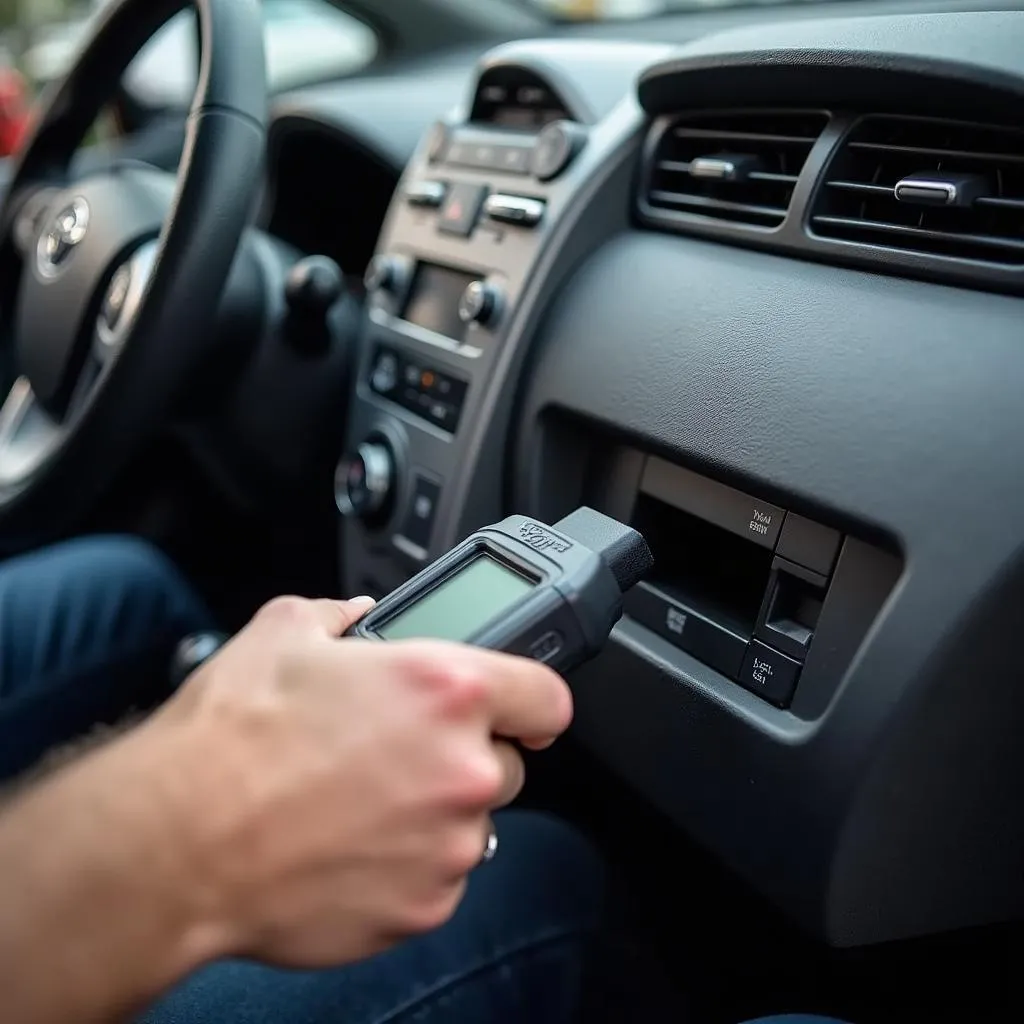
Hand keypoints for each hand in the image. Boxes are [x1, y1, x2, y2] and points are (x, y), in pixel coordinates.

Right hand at [149, 596, 572, 966]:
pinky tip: (347, 847)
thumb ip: (341, 615)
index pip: (546, 696)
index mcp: (446, 689)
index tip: (520, 711)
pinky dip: (406, 866)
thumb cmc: (230, 737)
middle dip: (463, 757)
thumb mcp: (285, 632)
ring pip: (470, 825)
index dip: (531, 701)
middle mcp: (462, 768)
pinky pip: (436, 879)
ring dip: (432, 814)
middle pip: (506, 764)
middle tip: (397, 755)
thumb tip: (359, 616)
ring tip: (359, 804)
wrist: (176, 841)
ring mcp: (448, 845)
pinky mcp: (423, 906)